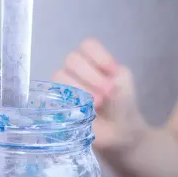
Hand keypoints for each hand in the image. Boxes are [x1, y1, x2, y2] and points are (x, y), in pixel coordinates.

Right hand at [53, 38, 148, 154]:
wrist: (119, 130)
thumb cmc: (121, 104)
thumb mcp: (123, 82)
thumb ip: (113, 72)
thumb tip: (101, 80)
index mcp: (93, 61)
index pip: (87, 46)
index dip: (98, 56)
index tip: (112, 71)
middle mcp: (76, 71)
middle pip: (72, 59)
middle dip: (91, 75)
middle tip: (107, 92)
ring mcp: (64, 86)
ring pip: (60, 75)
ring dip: (80, 88)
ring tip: (97, 103)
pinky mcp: (56, 102)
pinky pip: (54, 94)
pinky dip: (70, 100)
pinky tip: (83, 109)